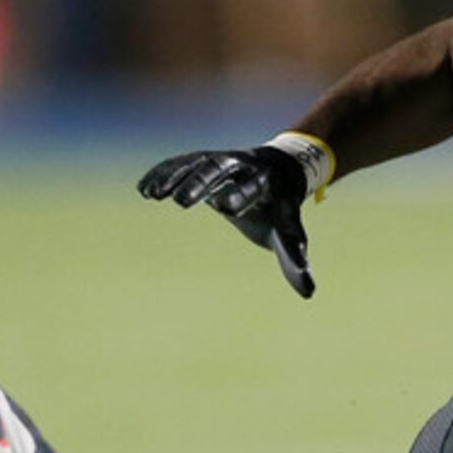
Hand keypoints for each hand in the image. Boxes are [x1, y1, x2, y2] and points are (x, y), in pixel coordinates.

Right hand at [137, 146, 313, 297]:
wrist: (281, 169)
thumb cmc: (281, 209)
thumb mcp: (290, 232)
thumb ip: (294, 259)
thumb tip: (309, 293)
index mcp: (267, 183)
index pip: (254, 188)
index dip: (241, 195)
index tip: (226, 207)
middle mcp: (243, 165)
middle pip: (220, 169)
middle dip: (201, 183)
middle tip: (180, 202)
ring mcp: (221, 159)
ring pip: (196, 162)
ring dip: (174, 176)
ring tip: (152, 195)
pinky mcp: (204, 160)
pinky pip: (182, 163)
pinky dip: (164, 173)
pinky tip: (144, 190)